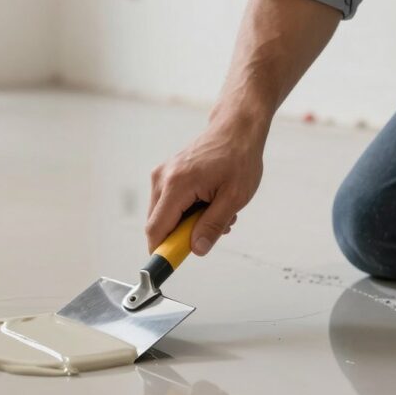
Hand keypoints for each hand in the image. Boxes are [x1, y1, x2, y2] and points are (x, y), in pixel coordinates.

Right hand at [145, 112, 265, 254]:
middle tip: (209, 232)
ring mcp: (162, 175)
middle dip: (181, 236)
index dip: (160, 252)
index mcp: (177, 184)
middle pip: (158, 225)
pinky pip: (169, 204)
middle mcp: (162, 179)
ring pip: (164, 216)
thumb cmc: (238, 156)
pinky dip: (186, 211)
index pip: (157, 229)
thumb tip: (196, 249)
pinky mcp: (166, 175)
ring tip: (215, 211)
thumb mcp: (234, 197)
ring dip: (187, 223)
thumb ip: (212, 225)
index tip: (167, 267)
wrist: (236, 128)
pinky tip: (207, 203)